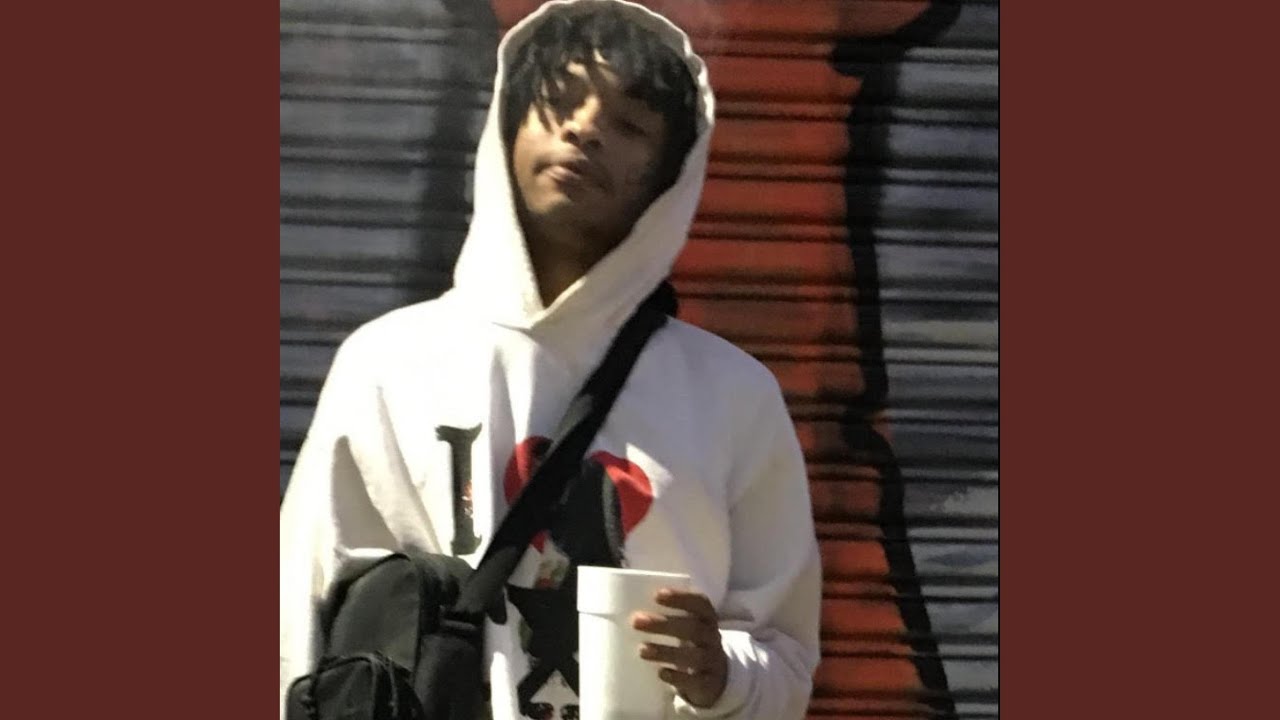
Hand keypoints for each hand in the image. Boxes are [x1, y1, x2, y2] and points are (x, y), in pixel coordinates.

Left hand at [631, 588, 728, 707]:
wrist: (714, 677)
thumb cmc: (690, 643)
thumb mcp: (686, 627)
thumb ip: (666, 616)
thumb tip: (624, 607)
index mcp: (707, 618)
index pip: (701, 603)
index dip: (682, 598)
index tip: (657, 595)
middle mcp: (712, 638)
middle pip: (694, 628)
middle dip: (664, 624)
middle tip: (636, 621)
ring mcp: (712, 662)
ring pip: (694, 656)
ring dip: (666, 652)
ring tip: (641, 650)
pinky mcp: (708, 684)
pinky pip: (697, 681)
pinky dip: (678, 677)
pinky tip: (661, 673)